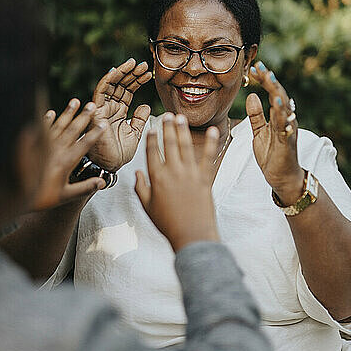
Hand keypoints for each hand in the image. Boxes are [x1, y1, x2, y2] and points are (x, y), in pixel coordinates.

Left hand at [32, 100, 106, 210]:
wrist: (15, 195)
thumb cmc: (41, 198)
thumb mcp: (65, 196)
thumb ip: (84, 188)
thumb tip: (102, 182)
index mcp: (66, 162)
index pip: (84, 144)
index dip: (95, 133)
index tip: (103, 123)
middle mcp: (56, 150)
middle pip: (73, 130)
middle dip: (84, 117)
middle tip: (92, 105)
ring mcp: (44, 146)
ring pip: (58, 126)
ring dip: (67, 113)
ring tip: (75, 101)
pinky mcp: (32, 145)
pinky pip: (41, 129)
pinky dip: (46, 120)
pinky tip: (51, 112)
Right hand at [88, 58, 151, 171]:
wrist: (110, 166)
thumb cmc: (119, 153)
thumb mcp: (135, 133)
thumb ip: (139, 119)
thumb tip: (146, 105)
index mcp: (118, 112)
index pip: (127, 91)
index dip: (137, 81)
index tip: (149, 74)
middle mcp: (109, 108)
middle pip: (120, 85)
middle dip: (131, 74)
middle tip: (144, 65)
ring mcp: (102, 109)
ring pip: (110, 84)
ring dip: (122, 72)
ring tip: (134, 64)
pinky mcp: (95, 111)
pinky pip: (100, 92)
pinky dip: (108, 80)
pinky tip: (118, 71)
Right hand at [135, 113, 219, 251]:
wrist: (191, 235)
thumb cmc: (167, 224)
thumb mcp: (147, 207)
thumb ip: (140, 188)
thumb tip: (137, 172)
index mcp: (157, 178)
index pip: (152, 152)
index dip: (152, 138)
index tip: (153, 127)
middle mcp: (172, 172)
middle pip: (169, 144)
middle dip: (168, 128)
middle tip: (168, 115)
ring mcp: (190, 174)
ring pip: (186, 146)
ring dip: (183, 130)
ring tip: (182, 118)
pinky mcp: (205, 179)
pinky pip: (208, 157)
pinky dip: (211, 143)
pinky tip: (213, 130)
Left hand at [246, 62, 304, 205]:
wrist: (282, 177)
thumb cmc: (272, 154)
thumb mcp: (259, 132)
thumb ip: (256, 115)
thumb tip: (251, 96)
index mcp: (278, 116)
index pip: (272, 93)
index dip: (264, 80)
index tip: (254, 68)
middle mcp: (286, 120)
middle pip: (280, 97)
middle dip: (271, 82)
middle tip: (262, 68)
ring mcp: (288, 131)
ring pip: (285, 111)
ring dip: (278, 98)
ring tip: (270, 85)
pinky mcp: (287, 145)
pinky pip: (286, 131)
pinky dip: (284, 121)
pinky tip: (279, 112)